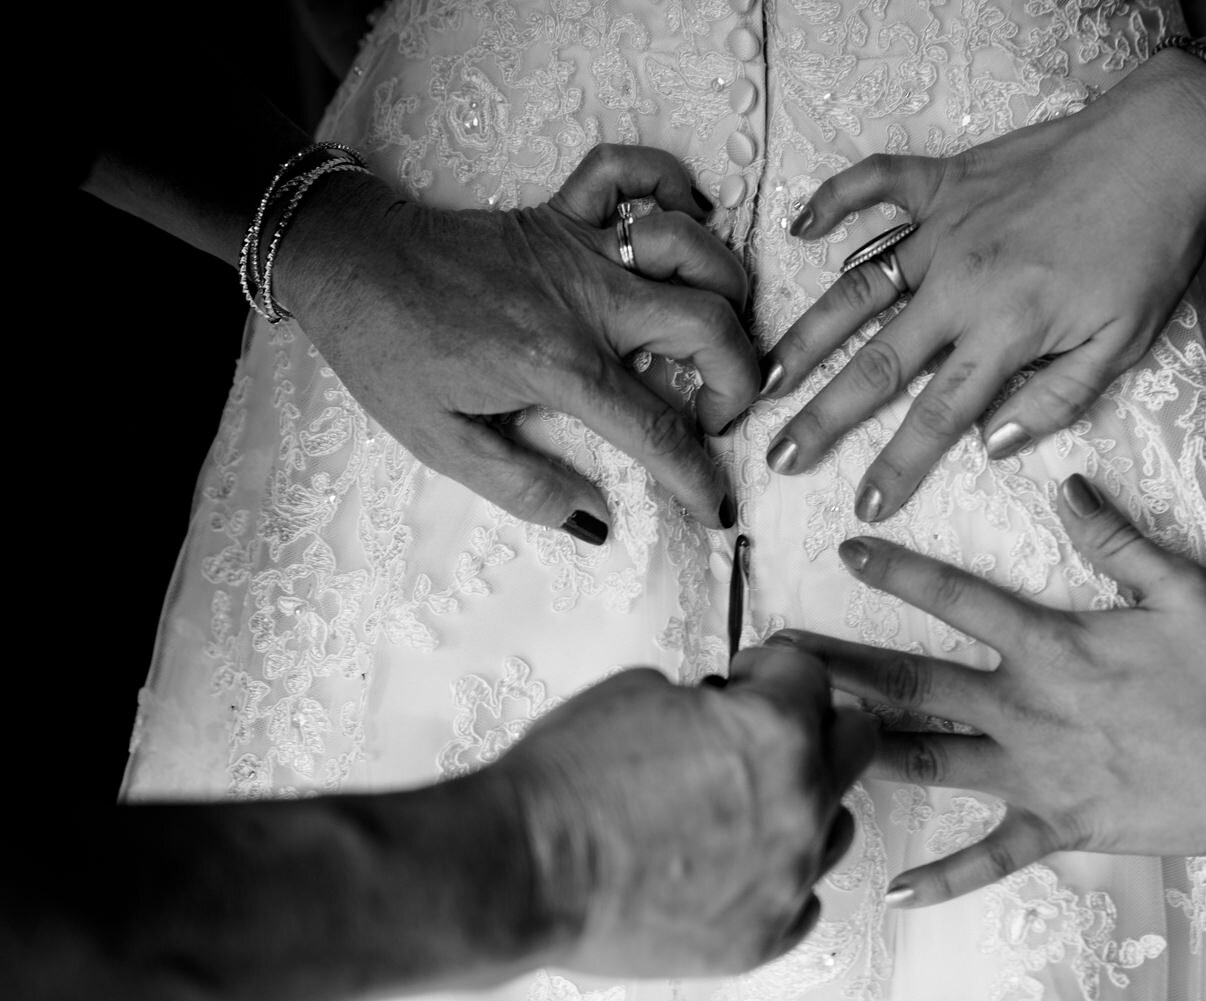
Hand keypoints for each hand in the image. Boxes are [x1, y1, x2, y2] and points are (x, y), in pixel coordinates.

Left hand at [280, 144, 755, 541]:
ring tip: (714, 331)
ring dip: (725, 288)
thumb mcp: (444, 443)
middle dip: (740, 378)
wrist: (347, 263)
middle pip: (708, 324)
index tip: (717, 507)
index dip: (700, 478)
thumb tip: (596, 523)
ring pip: (692, 246)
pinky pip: (628, 172)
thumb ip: (525, 488)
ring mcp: (577, 245)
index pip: (658, 429)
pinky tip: (687, 217)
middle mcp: (585, 298)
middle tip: (716, 413)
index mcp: (559, 366)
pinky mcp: (559, 210)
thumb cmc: (391, 354)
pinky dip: (670, 183)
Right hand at [496, 647, 875, 975]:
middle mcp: (798, 804)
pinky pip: (805, 894)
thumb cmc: (570, 784)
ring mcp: (787, 877)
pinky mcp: (764, 934)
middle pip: (853, 744)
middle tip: (766, 729)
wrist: (527, 867)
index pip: (811, 678)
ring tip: (744, 802)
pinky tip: (735, 858)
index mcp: (773, 733)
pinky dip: (779, 872)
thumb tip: (719, 711)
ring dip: (803, 802)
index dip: (771, 670)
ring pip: (838, 824)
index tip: (750, 679)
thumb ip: (707, 702)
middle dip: (812, 725)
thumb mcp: (640, 693)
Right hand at [763, 56, 1205, 521]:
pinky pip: (877, 184)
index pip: (937, 415)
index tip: (863, 504)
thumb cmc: (1151, 249)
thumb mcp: (1123, 341)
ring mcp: (945, 227)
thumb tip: (994, 443)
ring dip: (807, 335)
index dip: (896, 464)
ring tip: (768, 375)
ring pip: (857, 287)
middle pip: (876, 363)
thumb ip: (1056, 397)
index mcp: (1006, 329)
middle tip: (779, 454)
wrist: (1166, 147)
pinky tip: (801, 229)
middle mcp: (960, 282)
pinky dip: (836, 199)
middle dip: (822, 416)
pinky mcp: (947, 180)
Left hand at [771, 473, 1205, 906]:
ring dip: (862, 752)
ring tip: (801, 747)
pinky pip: (990, 857)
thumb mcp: (1182, 590)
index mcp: (1050, 647)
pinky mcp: (1057, 825)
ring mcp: (1034, 773)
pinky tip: (896, 890)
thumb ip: (1116, 538)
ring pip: (928, 761)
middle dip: (841, 669)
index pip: (956, 599)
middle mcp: (1024, 709)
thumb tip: (1068, 487)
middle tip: (778, 660)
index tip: (846, 550)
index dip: (897, 570)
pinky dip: (945, 876)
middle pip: (913, 683)